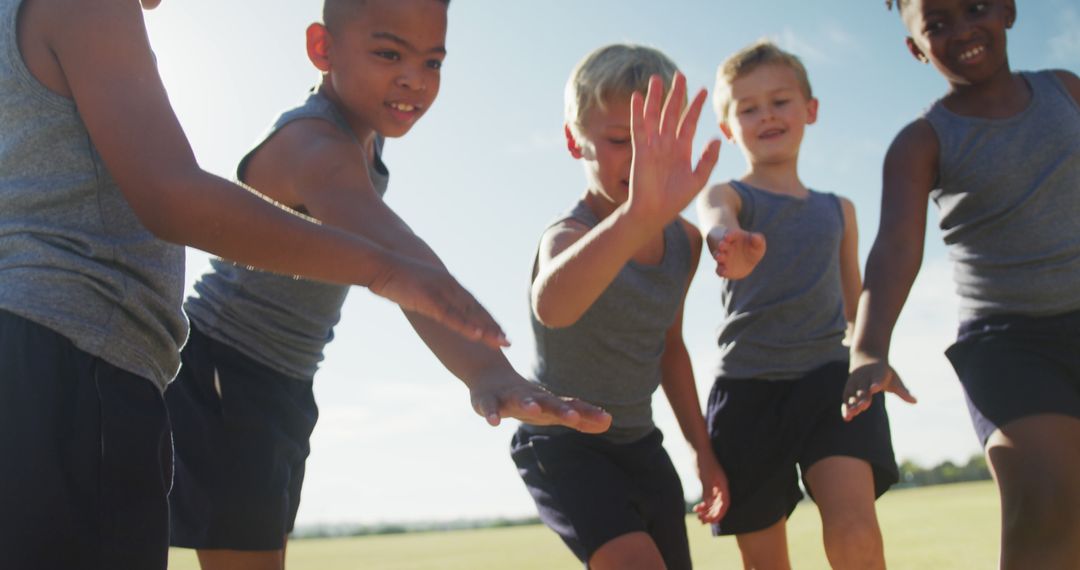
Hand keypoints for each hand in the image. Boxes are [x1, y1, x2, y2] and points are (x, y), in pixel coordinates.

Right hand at [370, 255, 508, 349]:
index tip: (499, 331)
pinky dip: (465, 326)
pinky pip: (451, 315)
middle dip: (492, 326)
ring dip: (485, 329)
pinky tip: (477, 335)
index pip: (472, 304)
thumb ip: (429, 295)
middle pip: (476, 309)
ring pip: (468, 313)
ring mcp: (441, 292)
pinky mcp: (429, 299)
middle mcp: (449, 286)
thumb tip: (431, 304)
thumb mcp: (418, 286)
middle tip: (507, 342)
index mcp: (447, 283)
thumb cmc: (395, 275)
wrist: (379, 263)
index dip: (486, 318)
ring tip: (500, 342)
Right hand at [469, 374, 611, 433]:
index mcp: (548, 401)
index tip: (606, 419)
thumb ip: (580, 418)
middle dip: (561, 410)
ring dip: (527, 404)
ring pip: (519, 400)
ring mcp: (508, 397)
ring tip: (534, 410)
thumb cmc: (528, 399)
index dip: (587, 413)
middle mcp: (531, 397)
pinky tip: (493, 422)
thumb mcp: (553, 409)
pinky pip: (488, 407)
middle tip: (573, 417)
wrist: (490, 379)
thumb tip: (608, 423)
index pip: (571, 406)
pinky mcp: (487, 400)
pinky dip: (491, 413)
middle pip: (548, 403)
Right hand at [627, 73, 720, 224]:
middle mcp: (667, 144)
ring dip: (656, 97)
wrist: (655, 212)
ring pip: (654, 116)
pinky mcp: (640, 150)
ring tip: (658, 78)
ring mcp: (653, 146)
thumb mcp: (698, 179)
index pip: (689, 122)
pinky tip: (638, 97)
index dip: (696, 106)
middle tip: (679, 75)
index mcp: (681, 149)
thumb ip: (707, 159)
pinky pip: (638, 128)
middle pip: (672, 113)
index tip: (703, 89)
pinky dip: (637, 112)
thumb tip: (715, 139)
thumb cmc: (675, 200)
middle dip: (676, 94)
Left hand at [692, 452, 729, 523]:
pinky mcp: (709, 484)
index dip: (719, 514)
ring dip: (707, 511)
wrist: (698, 449)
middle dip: (712, 514)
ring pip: (713, 503)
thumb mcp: (705, 476)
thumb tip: (708, 504)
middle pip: (720, 505)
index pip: (725, 504)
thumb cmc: (703, 461)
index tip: (711, 521)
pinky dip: (703, 504)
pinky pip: (708, 498)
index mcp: (723, 485)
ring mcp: (715, 486)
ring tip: (699, 517)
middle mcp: (721, 487)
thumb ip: (707, 490)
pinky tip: (696, 508)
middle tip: (702, 521)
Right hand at [708, 227, 765, 278]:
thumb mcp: (758, 243)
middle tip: (721, 245)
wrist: (746, 260)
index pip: (730, 234)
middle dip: (721, 245)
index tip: (727, 236)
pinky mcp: (724, 268)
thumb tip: (755, 237)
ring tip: (720, 257)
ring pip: (717, 256)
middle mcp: (726, 247)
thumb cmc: (752, 249)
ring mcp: (724, 257)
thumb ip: (758, 240)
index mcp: (734, 238)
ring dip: (718, 256)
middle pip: (722, 245)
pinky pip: (719, 270)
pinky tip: (724, 272)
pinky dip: (720, 271)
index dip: (729, 235)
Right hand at [842, 354, 916, 420]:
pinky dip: (846, 408)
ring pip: (853, 395)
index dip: (876, 383)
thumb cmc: (883, 373)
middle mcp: (864, 377)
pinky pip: (846, 400)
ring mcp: (854, 383)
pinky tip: (847, 418)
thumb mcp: (894, 379)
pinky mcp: (848, 390)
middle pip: (863, 388)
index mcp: (877, 373)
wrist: (865, 359)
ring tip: (852, 415)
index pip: (877, 378)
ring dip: (852, 405)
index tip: (875, 388)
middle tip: (864, 406)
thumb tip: (916, 401)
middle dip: (863, 397)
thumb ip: (902, 391)